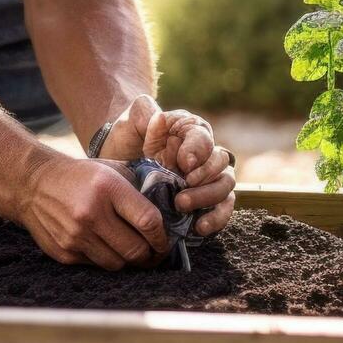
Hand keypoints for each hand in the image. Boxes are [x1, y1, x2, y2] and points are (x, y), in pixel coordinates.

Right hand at [10, 155, 169, 269]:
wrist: (32, 184)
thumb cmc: (80, 176)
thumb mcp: (111, 169)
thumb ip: (140, 185)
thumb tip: (171, 205)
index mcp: (107, 188)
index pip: (148, 222)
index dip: (163, 237)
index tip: (165, 240)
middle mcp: (91, 214)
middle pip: (136, 250)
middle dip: (151, 255)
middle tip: (154, 252)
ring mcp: (75, 236)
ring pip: (118, 264)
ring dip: (129, 260)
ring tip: (132, 250)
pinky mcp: (64, 253)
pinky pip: (96, 265)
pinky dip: (106, 259)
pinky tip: (106, 246)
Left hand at [95, 94, 236, 236]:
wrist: (117, 166)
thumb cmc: (127, 140)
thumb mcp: (130, 123)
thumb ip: (144, 114)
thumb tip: (160, 118)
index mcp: (190, 130)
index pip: (204, 137)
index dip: (198, 151)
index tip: (184, 164)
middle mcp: (204, 153)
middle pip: (220, 163)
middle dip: (204, 179)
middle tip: (180, 193)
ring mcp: (207, 178)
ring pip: (226, 186)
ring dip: (208, 199)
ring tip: (183, 208)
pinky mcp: (205, 201)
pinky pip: (222, 209)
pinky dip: (216, 219)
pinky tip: (199, 228)